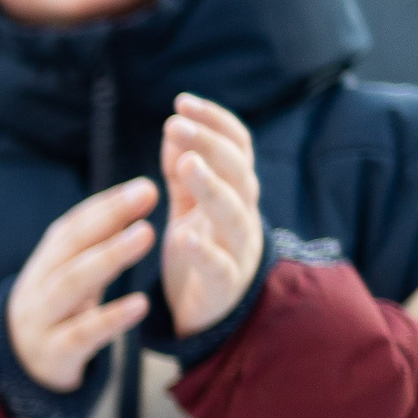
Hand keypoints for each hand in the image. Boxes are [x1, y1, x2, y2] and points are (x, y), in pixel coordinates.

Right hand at [7, 178, 156, 390]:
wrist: (21, 376)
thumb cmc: (57, 318)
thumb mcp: (67, 281)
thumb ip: (93, 249)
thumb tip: (135, 197)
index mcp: (43, 266)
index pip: (70, 228)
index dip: (106, 206)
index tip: (143, 187)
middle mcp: (37, 288)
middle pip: (69, 247)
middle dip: (108, 218)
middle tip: (147, 193)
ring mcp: (42, 321)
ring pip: (71, 284)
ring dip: (109, 256)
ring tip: (147, 234)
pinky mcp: (54, 355)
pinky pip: (81, 334)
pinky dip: (110, 318)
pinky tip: (141, 304)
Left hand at [160, 93, 265, 337]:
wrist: (210, 315)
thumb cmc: (201, 252)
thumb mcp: (189, 206)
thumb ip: (183, 170)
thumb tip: (175, 126)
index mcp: (234, 194)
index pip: (236, 149)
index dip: (215, 123)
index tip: (183, 102)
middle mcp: (242, 217)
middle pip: (239, 174)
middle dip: (211, 145)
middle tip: (177, 124)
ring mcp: (237, 252)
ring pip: (234, 216)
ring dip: (212, 187)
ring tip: (187, 163)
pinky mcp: (222, 288)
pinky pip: (219, 268)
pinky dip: (204, 252)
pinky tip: (184, 237)